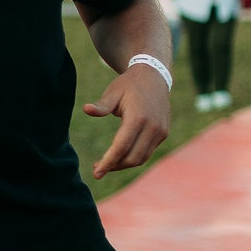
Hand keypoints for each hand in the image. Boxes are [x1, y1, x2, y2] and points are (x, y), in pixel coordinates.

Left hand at [82, 62, 171, 178]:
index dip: (108, 162)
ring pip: (141, 158)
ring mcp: (161, 131)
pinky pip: (148, 152)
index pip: (121, 147)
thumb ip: (101, 106)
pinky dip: (134, 157)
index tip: (96, 173)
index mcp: (138, 118)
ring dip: (124, 164)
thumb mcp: (112, 92)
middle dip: (114, 166)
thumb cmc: (128, 85)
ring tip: (107, 163)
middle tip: (97, 168)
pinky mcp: (164, 133)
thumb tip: (86, 109)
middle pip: (132, 157)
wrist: (153, 77)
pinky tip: (120, 155)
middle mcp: (152, 127)